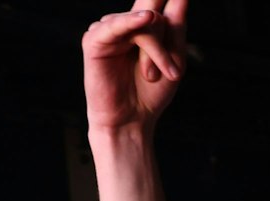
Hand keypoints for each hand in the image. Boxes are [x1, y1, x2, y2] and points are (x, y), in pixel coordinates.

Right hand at [80, 0, 184, 133]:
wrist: (132, 120)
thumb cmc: (152, 91)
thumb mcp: (174, 57)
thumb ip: (174, 26)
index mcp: (147, 24)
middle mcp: (127, 21)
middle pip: (154, 8)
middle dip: (166, 34)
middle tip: (170, 67)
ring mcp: (110, 28)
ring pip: (144, 22)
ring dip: (156, 52)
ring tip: (158, 76)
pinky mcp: (95, 40)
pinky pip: (116, 26)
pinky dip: (132, 24)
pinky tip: (144, 19)